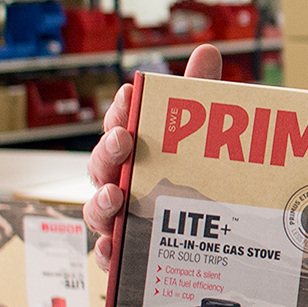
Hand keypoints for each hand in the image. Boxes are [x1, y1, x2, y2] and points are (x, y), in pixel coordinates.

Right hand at [84, 43, 222, 270]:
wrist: (210, 234)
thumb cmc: (192, 173)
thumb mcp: (199, 134)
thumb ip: (199, 94)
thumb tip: (206, 51)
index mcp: (133, 151)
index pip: (118, 126)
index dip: (121, 111)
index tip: (131, 94)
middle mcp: (119, 182)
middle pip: (100, 166)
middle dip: (108, 150)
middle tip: (124, 139)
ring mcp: (119, 218)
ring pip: (97, 210)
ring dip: (100, 201)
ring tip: (115, 195)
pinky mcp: (126, 253)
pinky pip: (108, 256)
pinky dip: (106, 252)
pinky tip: (113, 248)